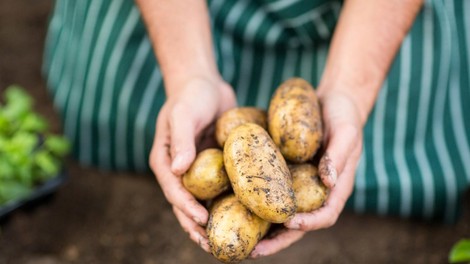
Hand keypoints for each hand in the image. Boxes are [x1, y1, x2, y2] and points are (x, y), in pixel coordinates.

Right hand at [149, 76, 235, 251]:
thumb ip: (180, 140)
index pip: (174, 191)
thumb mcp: (183, 114)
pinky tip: (244, 216)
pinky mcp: (215, 166)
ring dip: (214, 222)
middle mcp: (180, 171)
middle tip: (214, 247)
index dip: (186, 209)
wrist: (204, 84)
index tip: (203, 222)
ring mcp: (198, 171)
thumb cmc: (190, 96)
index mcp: (166, 162)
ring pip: (204, 202)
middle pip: (186, 205)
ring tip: (228, 242)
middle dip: (198, 227)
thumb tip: (179, 170)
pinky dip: (228, 203)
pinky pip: (221, 189)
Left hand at [251, 89, 363, 257]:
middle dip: (278, 239)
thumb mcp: (347, 133)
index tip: (289, 224)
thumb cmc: (345, 117)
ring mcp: (301, 184)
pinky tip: (235, 204)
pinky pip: (272, 192)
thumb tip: (327, 181)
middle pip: (299, 224)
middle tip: (254, 251)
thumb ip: (339, 156)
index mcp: (336, 188)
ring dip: (264, 228)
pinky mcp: (287, 173)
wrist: (334, 102)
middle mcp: (317, 191)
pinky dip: (257, 202)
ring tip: (240, 238)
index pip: (325, 216)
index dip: (308, 224)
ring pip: (282, 213)